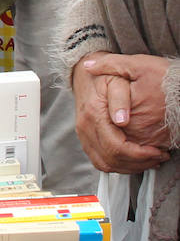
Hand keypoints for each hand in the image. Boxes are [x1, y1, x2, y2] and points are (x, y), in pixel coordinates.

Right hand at [71, 51, 168, 172]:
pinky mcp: (85, 138)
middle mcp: (85, 127)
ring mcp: (83, 134)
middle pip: (111, 160)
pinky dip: (118, 165)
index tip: (157, 151)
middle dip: (138, 163)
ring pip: (105, 164)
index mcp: (93, 114)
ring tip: (149, 159)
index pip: (116, 148)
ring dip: (129, 167)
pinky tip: (134, 158)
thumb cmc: (103, 76)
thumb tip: (122, 120)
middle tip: (158, 156)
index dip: (140, 155)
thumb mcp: (116, 79)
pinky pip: (100, 161)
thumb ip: (120, 98)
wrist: (83, 74)